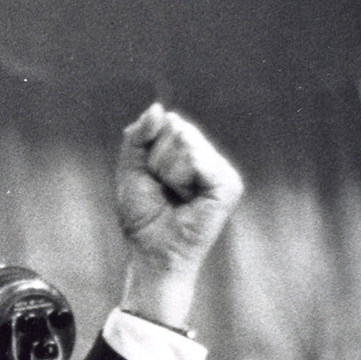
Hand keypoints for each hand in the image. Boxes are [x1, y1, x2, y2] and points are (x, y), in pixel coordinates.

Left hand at [115, 103, 243, 329]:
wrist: (150, 251)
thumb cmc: (142, 217)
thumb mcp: (131, 169)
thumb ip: (138, 137)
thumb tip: (158, 108)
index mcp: (190, 153)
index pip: (168, 124)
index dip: (149, 149)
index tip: (151, 177)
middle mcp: (209, 158)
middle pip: (178, 129)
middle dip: (157, 160)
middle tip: (163, 189)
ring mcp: (221, 171)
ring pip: (186, 143)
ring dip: (167, 171)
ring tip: (174, 196)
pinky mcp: (228, 185)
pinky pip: (198, 160)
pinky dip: (181, 179)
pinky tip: (185, 199)